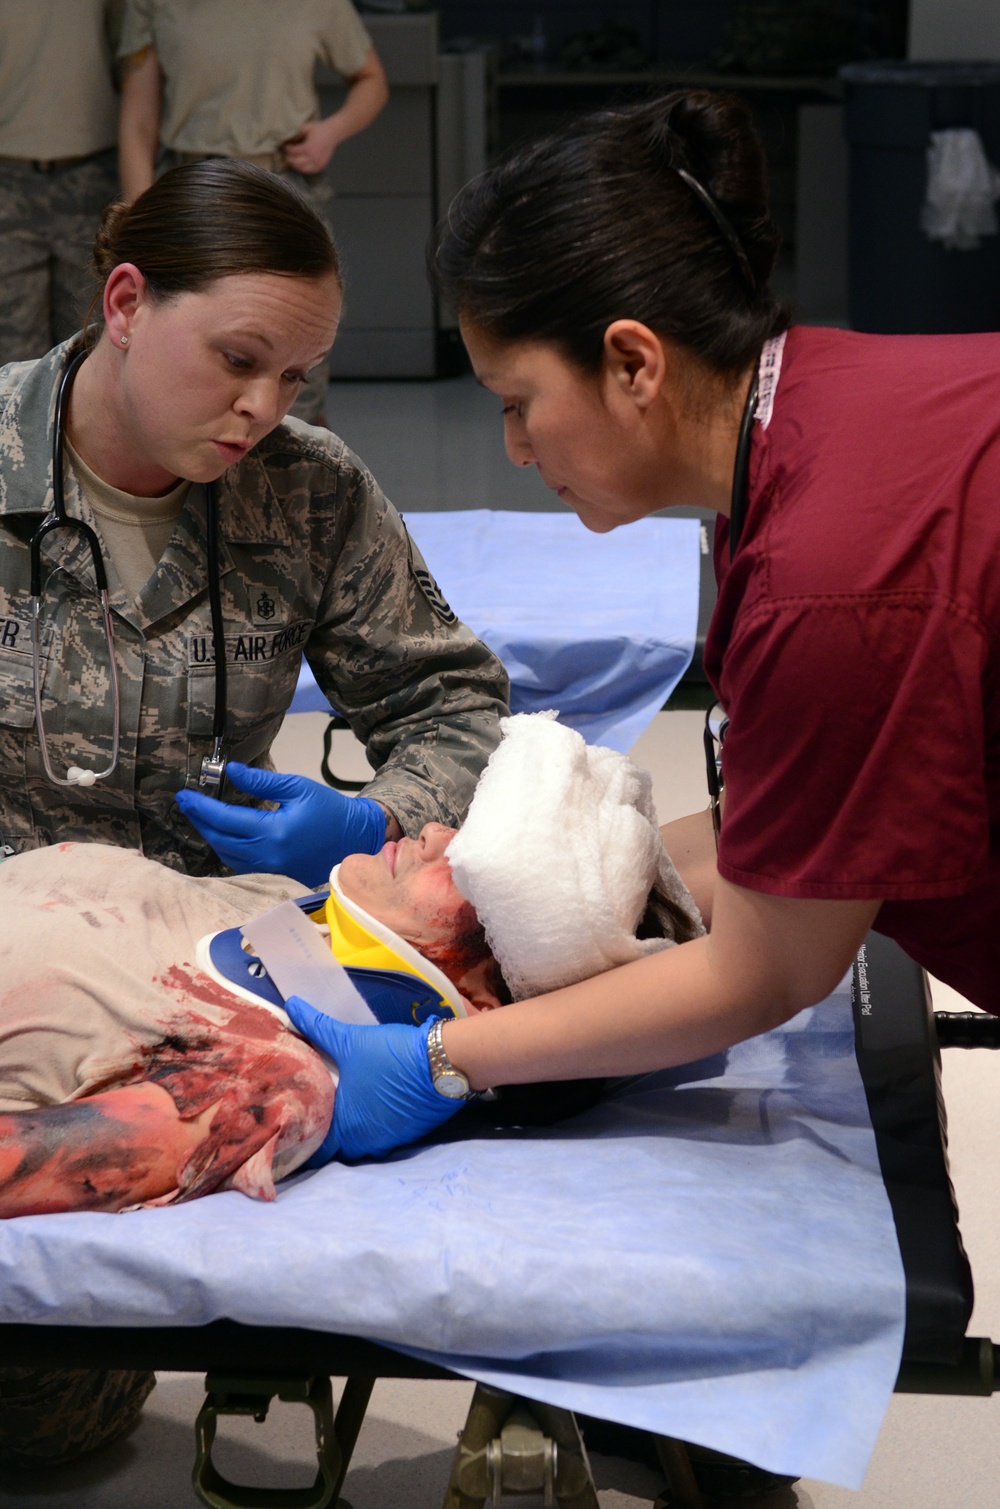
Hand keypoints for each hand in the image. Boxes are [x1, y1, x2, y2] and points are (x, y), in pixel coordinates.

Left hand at [175, 762, 385, 886]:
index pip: (226, 819)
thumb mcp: (298, 787)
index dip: (201, 807)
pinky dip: (226, 849)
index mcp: (274, 832)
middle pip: (220, 839)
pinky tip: (222, 835)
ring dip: (210, 835)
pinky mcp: (274, 876)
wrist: (355, 839)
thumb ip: (262, 781)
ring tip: (200, 817)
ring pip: (227, 855)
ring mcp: (270, 870)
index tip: (184, 795)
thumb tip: (230, 771)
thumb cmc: (330, 811)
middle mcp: (268, 856)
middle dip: (200, 821)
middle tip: (186, 804)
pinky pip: (240, 864)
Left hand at [282, 118, 338, 174]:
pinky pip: (309, 171)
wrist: (333, 133)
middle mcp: (313, 158)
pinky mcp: (321, 166)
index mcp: (308, 148)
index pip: (293, 152)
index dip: (287, 149)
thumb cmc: (319, 129)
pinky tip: (299, 164)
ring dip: (295, 165)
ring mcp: (317, 163)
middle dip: (289, 158)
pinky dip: (303, 169)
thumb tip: (287, 139)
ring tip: (291, 160)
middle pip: (296, 162)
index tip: (283, 146)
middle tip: (285, 154)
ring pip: (302, 169)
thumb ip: (296, 134)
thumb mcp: (306, 127)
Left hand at [284, 996, 460, 1162]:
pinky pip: (381, 1137)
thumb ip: (317, 1026)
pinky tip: (372, 1106)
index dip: (301, 1138)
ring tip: (340, 1108)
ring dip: (350, 1131)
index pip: (313, 1150)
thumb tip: (290, 1005)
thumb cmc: (391, 1056)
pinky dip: (373, 1126)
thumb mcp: (350, 1040)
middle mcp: (364, 1143)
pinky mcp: (408, 1133)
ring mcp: (389, 1141)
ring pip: (360, 1144)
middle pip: (335, 1149)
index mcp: (345, 1128)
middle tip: (313, 1110)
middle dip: (324, 1133)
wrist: (445, 1063)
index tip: (293, 1122)